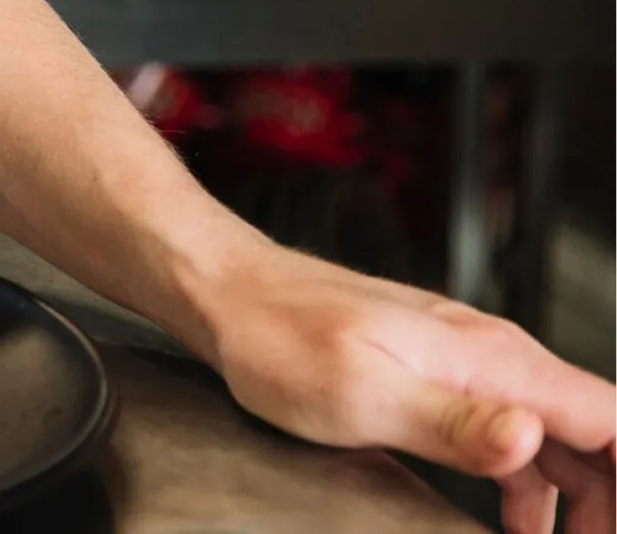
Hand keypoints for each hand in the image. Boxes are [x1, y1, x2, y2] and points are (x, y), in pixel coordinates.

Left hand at [204, 240, 613, 532]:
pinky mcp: (436, 377)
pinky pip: (509, 434)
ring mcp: (466, 365)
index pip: (612, 419)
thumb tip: (530, 437)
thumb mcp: (362, 394)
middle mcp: (491, 356)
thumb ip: (453, 423)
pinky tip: (518, 521)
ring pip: (558, 438)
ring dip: (578, 499)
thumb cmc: (278, 334)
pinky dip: (530, 483)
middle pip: (599, 437)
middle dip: (609, 502)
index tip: (615, 529)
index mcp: (490, 359)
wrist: (227, 293)